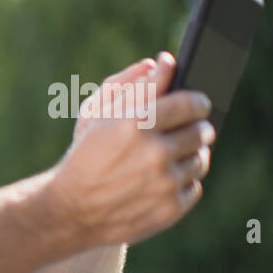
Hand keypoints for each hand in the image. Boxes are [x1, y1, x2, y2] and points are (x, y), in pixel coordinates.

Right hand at [52, 51, 216, 245]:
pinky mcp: (171, 208)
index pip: (191, 102)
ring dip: (189, 156)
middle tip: (182, 131)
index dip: (197, 101)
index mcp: (137, 123)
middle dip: (194, 128)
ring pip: (201, 160)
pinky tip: (161, 182)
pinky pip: (194, 188)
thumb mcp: (96, 113)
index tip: (197, 103)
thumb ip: (131, 83)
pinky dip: (181, 184)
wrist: (70, 210)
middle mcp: (156, 153)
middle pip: (202, 131)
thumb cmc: (84, 156)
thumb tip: (165, 62)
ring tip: (169, 158)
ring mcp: (166, 183)